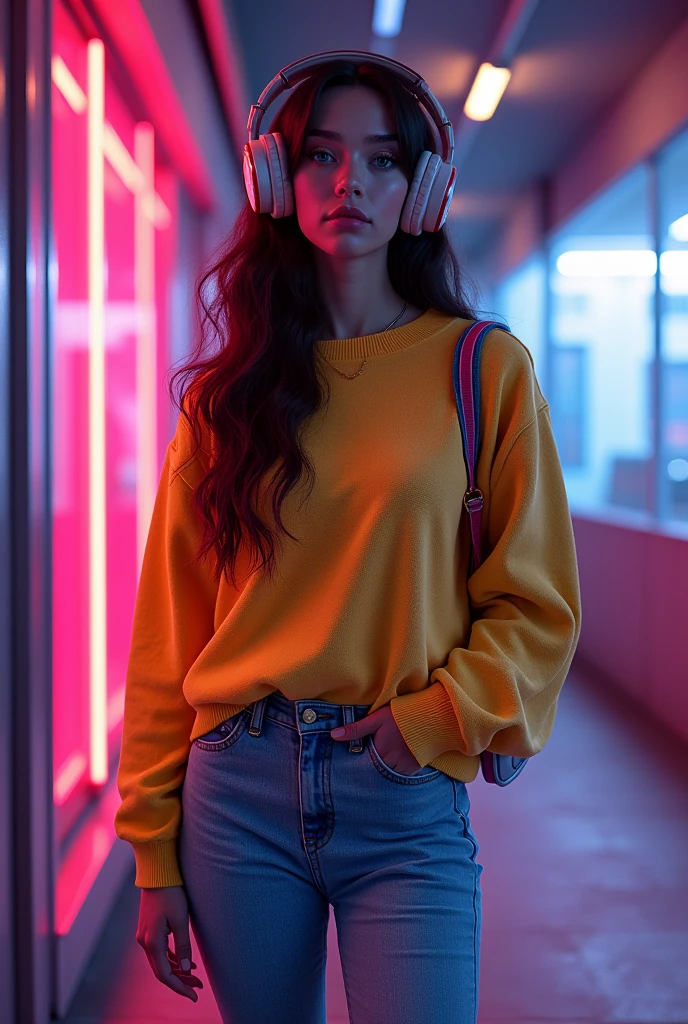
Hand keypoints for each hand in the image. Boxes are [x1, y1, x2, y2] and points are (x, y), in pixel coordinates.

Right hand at [136, 885, 202, 1002]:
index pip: (165, 975)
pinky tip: (186, 962)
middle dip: (180, 981)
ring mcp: (145, 935)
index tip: (194, 995)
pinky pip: (160, 951)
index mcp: (152, 942)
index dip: (179, 988)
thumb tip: (186, 970)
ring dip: (177, 971)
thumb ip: (183, 946)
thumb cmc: (171, 893)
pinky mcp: (149, 929)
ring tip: (196, 977)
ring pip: (161, 962)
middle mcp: (144, 942)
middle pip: (162, 971)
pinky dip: (172, 959)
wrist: (158, 873)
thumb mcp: (181, 920)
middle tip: (199, 988)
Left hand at [330, 704, 422, 774]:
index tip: (351, 768)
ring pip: (388, 776)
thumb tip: (333, 735)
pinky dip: (395, 772)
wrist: (432, 718)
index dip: (358, 765)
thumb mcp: (376, 719)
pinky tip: (393, 765)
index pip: (363, 765)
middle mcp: (391, 763)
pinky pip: (401, 776)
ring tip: (379, 765)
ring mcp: (404, 767)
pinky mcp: (415, 768)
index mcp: (379, 752)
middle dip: (370, 770)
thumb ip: (355, 729)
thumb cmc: (402, 715)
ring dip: (383, 772)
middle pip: (376, 772)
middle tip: (361, 772)